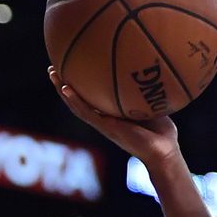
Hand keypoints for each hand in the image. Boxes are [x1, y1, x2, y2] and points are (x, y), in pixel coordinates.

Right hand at [48, 66, 178, 164]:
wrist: (164, 151)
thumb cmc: (162, 131)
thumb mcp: (153, 104)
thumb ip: (147, 90)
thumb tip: (150, 65)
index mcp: (112, 114)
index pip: (92, 97)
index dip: (80, 84)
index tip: (71, 66)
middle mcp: (105, 119)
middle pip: (79, 100)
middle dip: (64, 84)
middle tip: (53, 67)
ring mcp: (104, 124)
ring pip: (76, 106)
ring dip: (62, 90)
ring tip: (53, 74)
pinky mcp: (107, 128)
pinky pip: (86, 113)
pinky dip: (75, 101)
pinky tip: (66, 89)